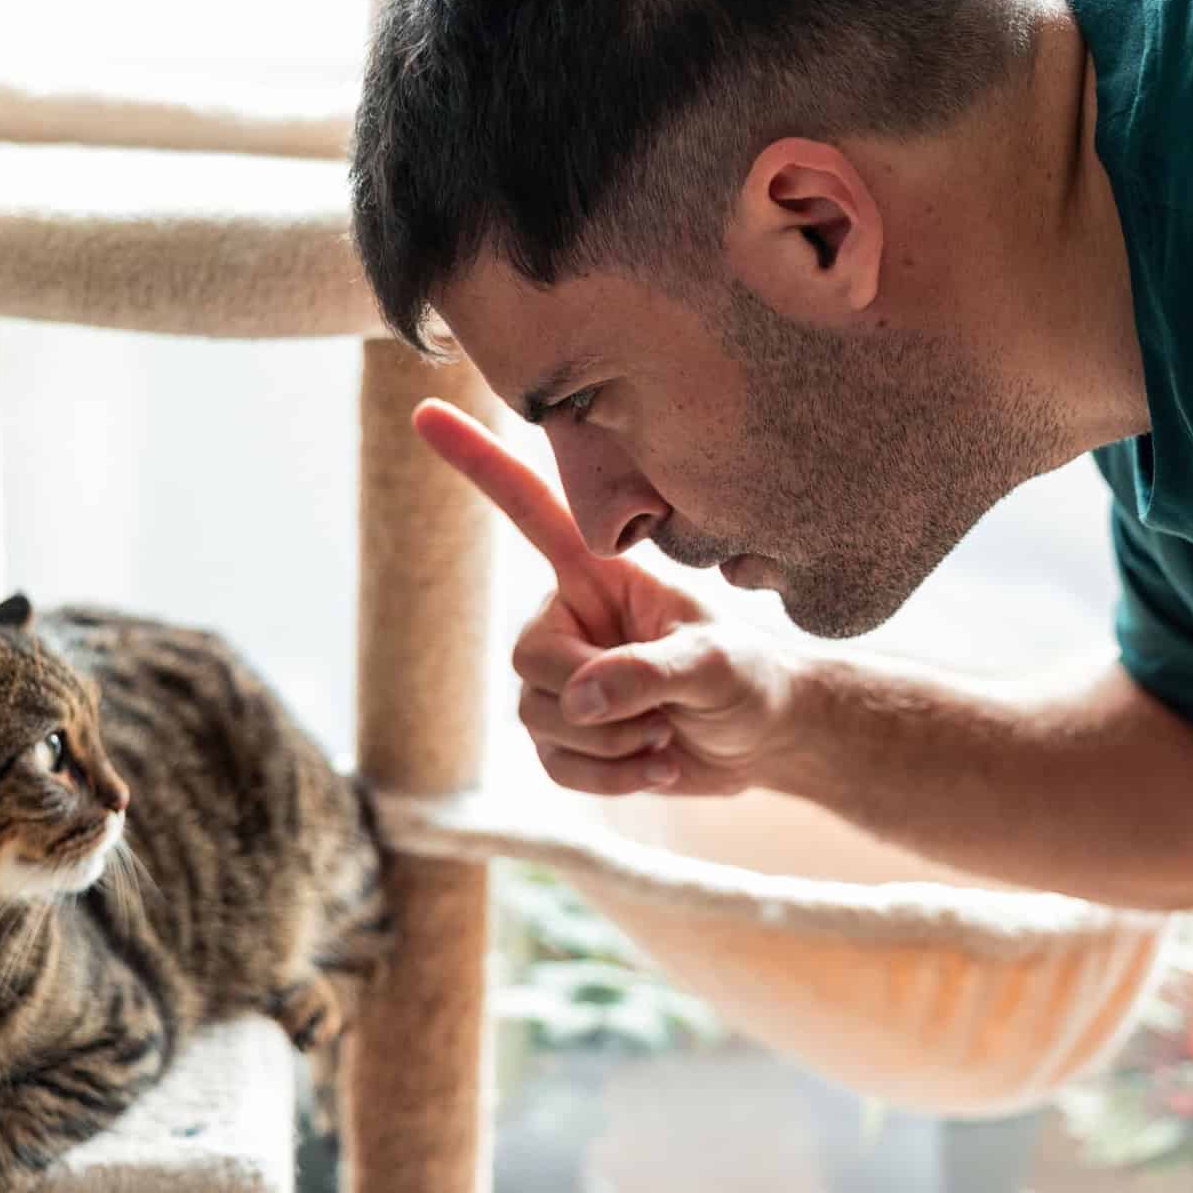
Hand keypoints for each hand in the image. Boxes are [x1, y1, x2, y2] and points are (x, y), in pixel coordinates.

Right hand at [413, 399, 796, 796]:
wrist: (768, 740)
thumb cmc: (750, 678)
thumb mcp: (714, 666)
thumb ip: (648, 673)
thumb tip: (577, 701)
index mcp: (601, 573)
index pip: (531, 513)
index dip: (478, 466)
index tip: (425, 411)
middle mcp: (571, 619)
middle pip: (528, 659)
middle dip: (593, 700)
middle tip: (662, 710)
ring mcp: (565, 679)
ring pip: (537, 721)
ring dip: (611, 747)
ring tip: (667, 735)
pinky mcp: (569, 736)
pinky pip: (554, 766)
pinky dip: (610, 781)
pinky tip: (661, 769)